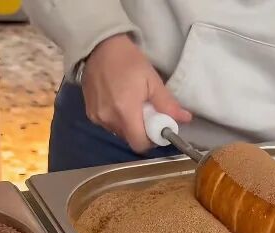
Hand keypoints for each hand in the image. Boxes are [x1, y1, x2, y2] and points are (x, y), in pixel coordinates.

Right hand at [81, 34, 191, 152]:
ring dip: (129, 124)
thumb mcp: (152, 80)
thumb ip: (167, 104)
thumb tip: (185, 119)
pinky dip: (117, 119)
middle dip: (142, 130)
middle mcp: (108, 119)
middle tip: (147, 112)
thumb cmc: (128, 61)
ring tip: (132, 104)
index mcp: (125, 112)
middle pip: (130, 139)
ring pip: (120, 132)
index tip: (158, 127)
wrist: (99, 47)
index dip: (152, 140)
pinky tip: (119, 102)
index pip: (140, 144)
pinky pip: (108, 125)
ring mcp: (96, 117)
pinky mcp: (90, 113)